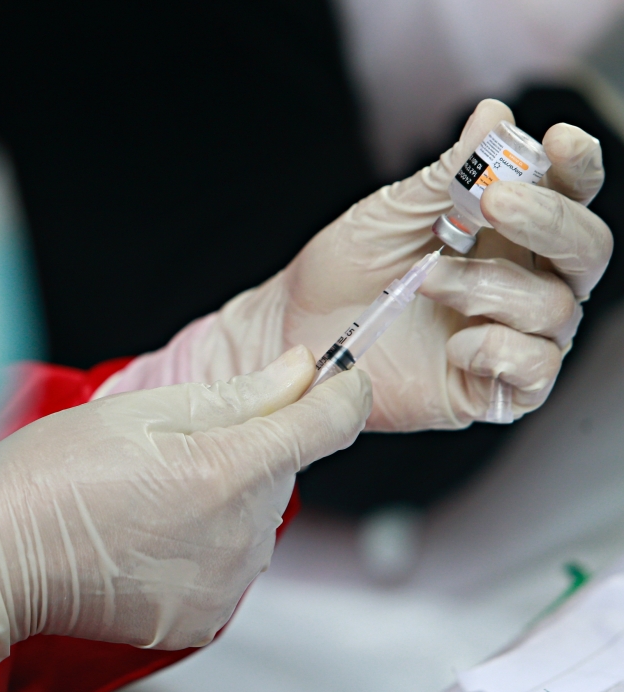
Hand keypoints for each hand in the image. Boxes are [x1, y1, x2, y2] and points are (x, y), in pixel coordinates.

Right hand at [0, 347, 370, 691]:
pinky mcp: (202, 617)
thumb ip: (236, 395)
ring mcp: (223, 583)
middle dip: (248, 449)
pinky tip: (148, 533)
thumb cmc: (47, 477)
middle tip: (173, 445)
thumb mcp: (138, 411)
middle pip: (281, 472)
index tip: (341, 380)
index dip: (341, 395)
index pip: (326, 426)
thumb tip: (299, 373)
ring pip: (254, 518)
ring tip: (149, 494)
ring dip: (223, 499)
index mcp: (224, 471)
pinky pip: (227, 564)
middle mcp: (237, 536)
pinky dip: (203, 545)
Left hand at [101, 99, 610, 429]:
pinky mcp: (492, 388)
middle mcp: (523, 282)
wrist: (292, 330)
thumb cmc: (344, 269)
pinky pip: (536, 370)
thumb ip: (446, 173)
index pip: (568, 196)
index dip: (578, 168)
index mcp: (506, 232)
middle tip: (494, 201)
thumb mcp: (390, 212)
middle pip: (586, 250)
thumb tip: (495, 115)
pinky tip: (453, 343)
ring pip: (555, 308)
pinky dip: (498, 349)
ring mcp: (511, 336)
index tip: (561, 141)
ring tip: (422, 280)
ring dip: (487, 286)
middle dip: (550, 221)